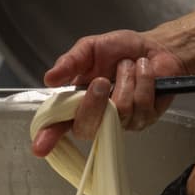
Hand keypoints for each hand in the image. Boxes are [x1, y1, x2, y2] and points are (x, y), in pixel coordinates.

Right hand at [32, 29, 187, 156]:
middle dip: (94, 102)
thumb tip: (50, 78)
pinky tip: (144, 70)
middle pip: (87, 128)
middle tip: (102, 80)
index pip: (59, 125)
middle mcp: (97, 118)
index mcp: (78, 103)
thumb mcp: (90, 49)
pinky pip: (141, 104)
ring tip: (128, 65)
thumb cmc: (119, 50)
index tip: (39, 147)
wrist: (154, 47)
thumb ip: (70, 62)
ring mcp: (121, 123)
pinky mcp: (145, 120)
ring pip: (118, 111)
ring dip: (125, 79)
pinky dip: (143, 80)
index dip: (49, 137)